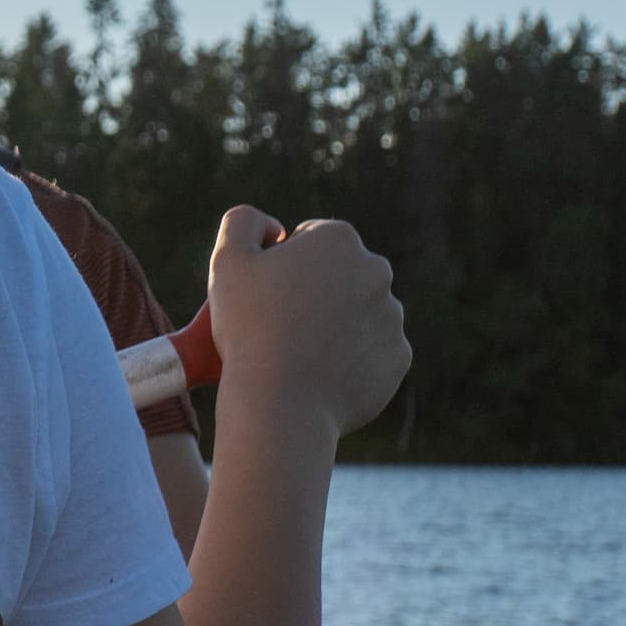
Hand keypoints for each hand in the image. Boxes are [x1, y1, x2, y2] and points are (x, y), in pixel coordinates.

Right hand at [204, 208, 409, 437]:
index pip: (308, 241)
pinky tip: (320, 374)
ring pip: (356, 313)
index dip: (280, 266)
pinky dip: (349, 359)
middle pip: (338, 275)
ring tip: (298, 354)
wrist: (282, 404)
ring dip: (333, 325)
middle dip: (314, 292)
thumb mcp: (227, 261)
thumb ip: (243, 221)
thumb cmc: (250, 329)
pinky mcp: (398, 357)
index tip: (264, 297)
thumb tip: (274, 227)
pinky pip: (370, 351)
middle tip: (279, 326)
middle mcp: (377, 271)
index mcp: (339, 239)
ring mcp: (392, 317)